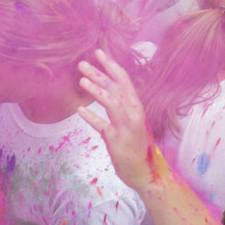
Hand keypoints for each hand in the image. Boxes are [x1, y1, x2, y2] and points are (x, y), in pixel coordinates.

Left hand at [77, 48, 158, 187]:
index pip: (124, 80)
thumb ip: (122, 107)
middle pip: (116, 88)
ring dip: (96, 90)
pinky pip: (102, 126)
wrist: (145, 171)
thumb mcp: (133, 122)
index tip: (99, 53)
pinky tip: (79, 110)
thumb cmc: (137, 145)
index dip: (111, 65)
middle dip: (99, 74)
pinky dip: (91, 117)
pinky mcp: (117, 140)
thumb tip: (107, 90)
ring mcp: (126, 126)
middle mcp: (133, 113)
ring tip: (81, 80)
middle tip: (82, 63)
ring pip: (111, 102)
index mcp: (136, 107)